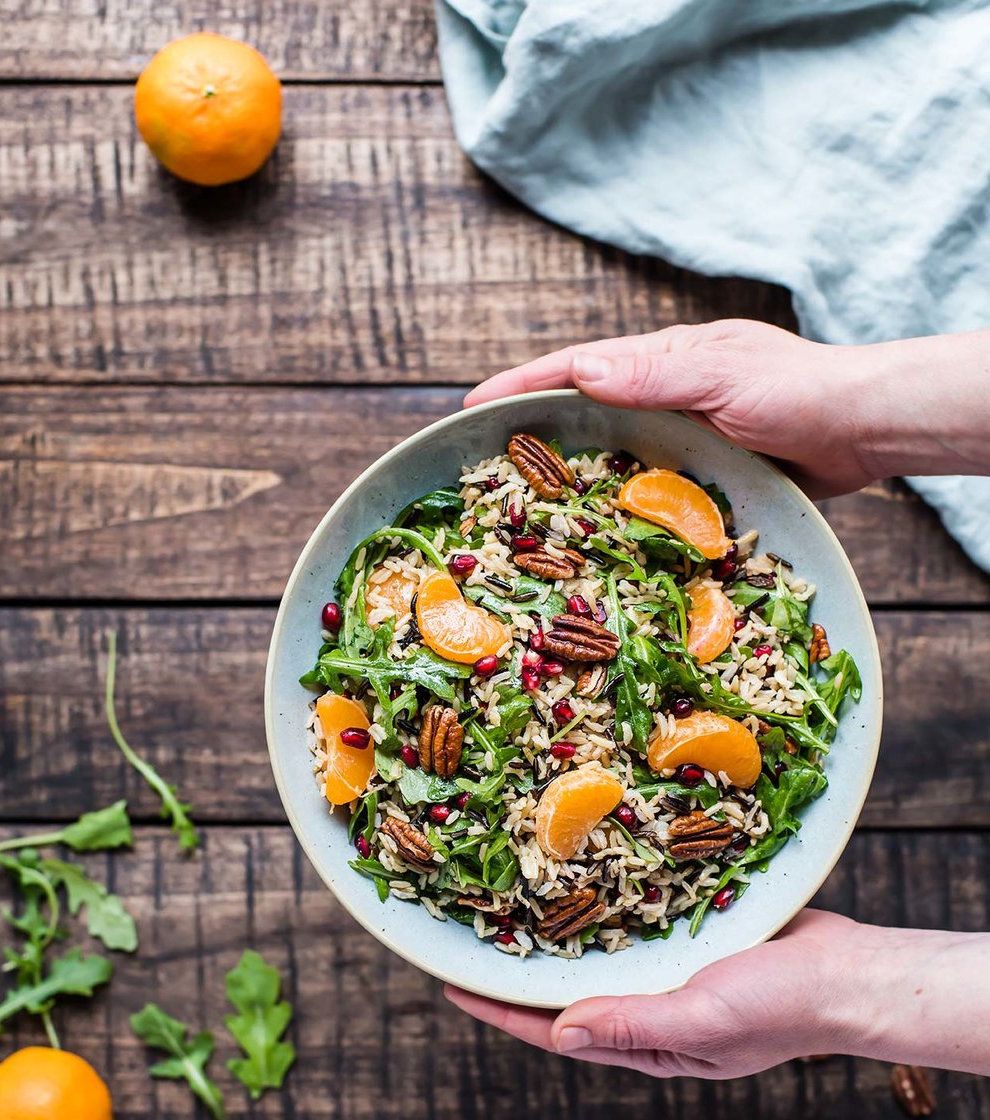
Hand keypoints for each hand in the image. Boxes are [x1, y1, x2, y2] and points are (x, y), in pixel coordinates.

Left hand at [444, 911, 989, 1078]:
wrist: (852, 974)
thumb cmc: (784, 1008)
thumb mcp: (701, 1022)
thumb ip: (633, 1025)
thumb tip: (558, 1032)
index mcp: (646, 1042)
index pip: (553, 1029)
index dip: (499, 1009)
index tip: (451, 984)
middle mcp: (651, 1010)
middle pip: (568, 992)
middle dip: (519, 971)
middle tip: (470, 937)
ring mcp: (672, 974)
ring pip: (598, 956)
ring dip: (558, 935)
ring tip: (511, 906)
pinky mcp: (694, 939)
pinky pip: (636, 925)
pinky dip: (606, 907)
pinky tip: (584, 881)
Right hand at [465, 320, 879, 497]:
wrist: (864, 431)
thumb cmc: (799, 392)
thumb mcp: (722, 375)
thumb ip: (654, 376)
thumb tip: (579, 374)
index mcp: (663, 363)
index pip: (576, 369)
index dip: (522, 387)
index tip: (472, 406)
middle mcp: (665, 399)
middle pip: (582, 413)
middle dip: (532, 434)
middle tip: (481, 462)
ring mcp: (683, 439)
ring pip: (609, 457)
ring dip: (568, 478)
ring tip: (520, 508)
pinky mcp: (704, 477)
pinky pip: (646, 495)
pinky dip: (616, 511)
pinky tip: (594, 539)